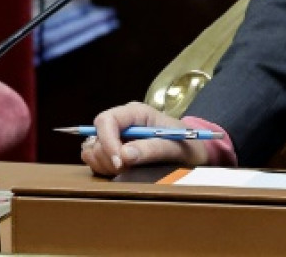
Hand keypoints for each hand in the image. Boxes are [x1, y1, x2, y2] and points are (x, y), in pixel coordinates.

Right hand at [79, 102, 207, 176]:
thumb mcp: (176, 146)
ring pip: (91, 151)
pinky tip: (121, 172)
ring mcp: (115, 137)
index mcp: (136, 113)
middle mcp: (122, 122)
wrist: (193, 152)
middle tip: (127, 170)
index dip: (107, 142)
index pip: (106, 120)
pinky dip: (103, 169)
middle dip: (108, 158)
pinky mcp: (113, 151)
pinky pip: (95, 161)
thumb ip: (153, 149)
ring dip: (104, 165)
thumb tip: (125, 154)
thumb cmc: (187, 144)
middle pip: (96, 138)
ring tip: (126, 170)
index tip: (119, 162)